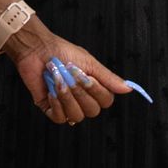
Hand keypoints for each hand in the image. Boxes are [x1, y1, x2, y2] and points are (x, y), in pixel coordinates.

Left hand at [4, 15, 133, 125]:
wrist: (38, 49)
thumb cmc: (64, 52)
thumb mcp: (89, 63)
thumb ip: (108, 78)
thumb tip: (129, 89)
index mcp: (94, 89)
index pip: (106, 101)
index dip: (96, 90)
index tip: (86, 74)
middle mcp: (82, 100)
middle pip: (92, 111)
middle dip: (80, 92)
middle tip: (70, 74)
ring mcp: (66, 105)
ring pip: (76, 116)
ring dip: (67, 97)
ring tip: (58, 80)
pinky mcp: (51, 109)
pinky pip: (60, 118)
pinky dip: (56, 104)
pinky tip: (51, 91)